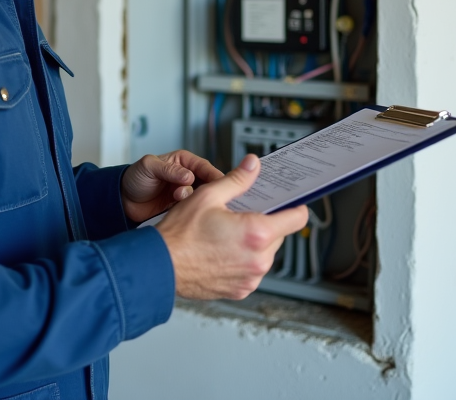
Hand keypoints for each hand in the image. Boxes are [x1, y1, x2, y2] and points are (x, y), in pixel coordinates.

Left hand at [120, 150, 223, 223]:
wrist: (122, 200)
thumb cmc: (134, 178)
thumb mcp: (149, 167)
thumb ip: (169, 170)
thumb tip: (189, 176)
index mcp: (183, 161)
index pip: (204, 167)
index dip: (215, 175)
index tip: (222, 185)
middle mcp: (187, 177)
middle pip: (209, 184)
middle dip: (211, 191)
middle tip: (213, 199)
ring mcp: (185, 193)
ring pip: (202, 198)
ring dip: (196, 202)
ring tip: (180, 201)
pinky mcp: (181, 208)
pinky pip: (193, 210)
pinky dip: (193, 212)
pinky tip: (189, 214)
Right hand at [155, 154, 308, 299]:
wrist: (159, 266)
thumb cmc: (179, 234)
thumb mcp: (208, 196)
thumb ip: (237, 180)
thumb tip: (253, 165)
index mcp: (256, 234)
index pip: (296, 218)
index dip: (294, 206)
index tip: (288, 202)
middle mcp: (258, 260)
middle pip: (279, 235)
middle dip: (265, 223)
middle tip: (242, 214)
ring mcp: (250, 278)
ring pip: (265, 254)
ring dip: (254, 243)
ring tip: (227, 233)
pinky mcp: (241, 290)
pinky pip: (252, 270)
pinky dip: (243, 260)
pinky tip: (222, 250)